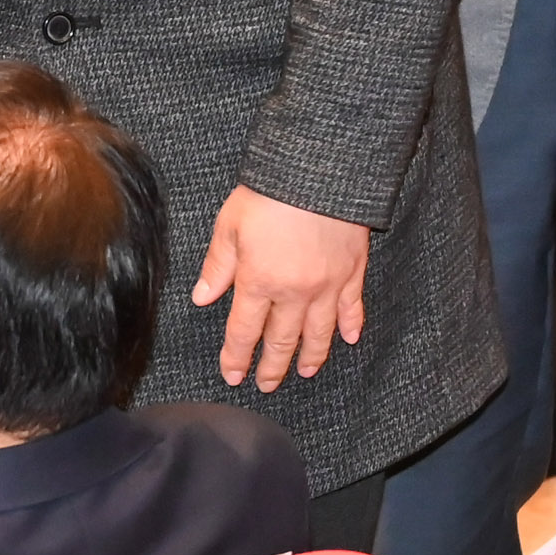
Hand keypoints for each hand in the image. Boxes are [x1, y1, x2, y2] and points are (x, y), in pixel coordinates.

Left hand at [192, 188, 368, 389]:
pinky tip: (349, 341)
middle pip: (282, 341)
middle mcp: (294, 293)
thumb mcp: (231, 225)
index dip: (237, 358)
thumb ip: (218, 265)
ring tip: (304, 372)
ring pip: (318, 333)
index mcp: (259, 282)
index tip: (233, 375)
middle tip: (266, 384)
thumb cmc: (269, 193)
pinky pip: (352, 308)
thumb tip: (202, 298)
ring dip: (310, 357)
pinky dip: (351, 327)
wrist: (319, 170)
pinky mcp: (352, 272)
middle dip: (272, 367)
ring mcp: (327, 286)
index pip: (244, 332)